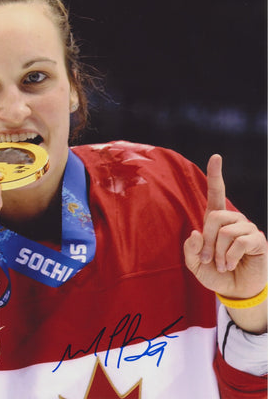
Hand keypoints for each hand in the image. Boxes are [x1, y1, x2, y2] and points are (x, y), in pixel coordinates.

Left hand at [184, 154, 266, 300]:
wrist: (234, 290)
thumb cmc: (214, 273)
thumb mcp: (194, 264)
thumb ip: (190, 250)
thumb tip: (195, 232)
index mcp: (215, 220)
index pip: (216, 193)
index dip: (216, 175)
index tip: (216, 157)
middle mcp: (232, 219)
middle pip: (214, 217)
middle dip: (207, 241)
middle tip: (208, 258)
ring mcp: (246, 228)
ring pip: (226, 231)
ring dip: (218, 252)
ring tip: (221, 263)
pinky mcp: (257, 240)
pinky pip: (239, 242)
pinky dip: (230, 257)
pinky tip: (231, 264)